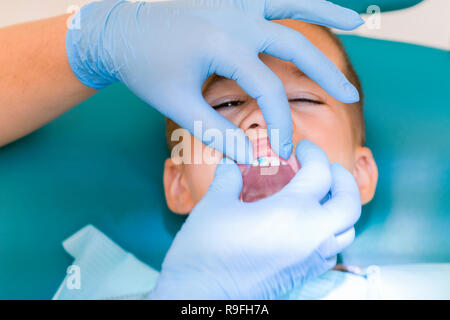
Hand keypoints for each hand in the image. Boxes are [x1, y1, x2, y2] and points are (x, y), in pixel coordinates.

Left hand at [66, 0, 362, 161]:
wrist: (116, 30)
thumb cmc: (144, 68)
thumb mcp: (177, 104)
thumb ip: (216, 131)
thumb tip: (249, 158)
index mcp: (224, 44)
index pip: (270, 88)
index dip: (281, 122)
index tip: (285, 150)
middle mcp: (237, 15)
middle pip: (295, 44)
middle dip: (325, 73)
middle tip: (350, 95)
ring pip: (292, 3)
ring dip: (326, 12)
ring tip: (358, 21)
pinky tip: (311, 5)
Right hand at [149, 140, 360, 298]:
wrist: (201, 294)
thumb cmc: (205, 250)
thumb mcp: (214, 205)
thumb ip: (228, 179)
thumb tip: (230, 165)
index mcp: (291, 212)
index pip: (321, 173)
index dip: (314, 154)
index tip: (302, 148)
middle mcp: (310, 235)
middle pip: (350, 203)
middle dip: (344, 179)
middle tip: (327, 168)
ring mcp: (310, 258)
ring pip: (347, 230)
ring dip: (340, 207)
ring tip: (322, 196)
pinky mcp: (304, 274)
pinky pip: (332, 250)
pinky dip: (330, 231)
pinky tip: (308, 225)